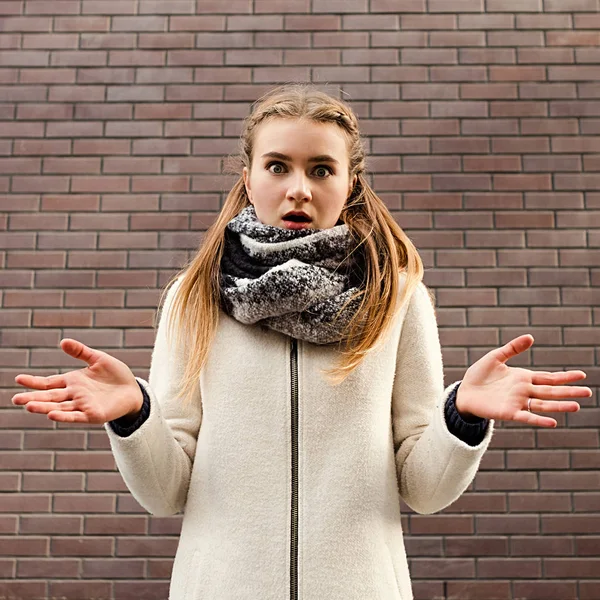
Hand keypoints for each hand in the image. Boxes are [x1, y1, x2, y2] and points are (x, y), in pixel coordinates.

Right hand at [11, 338, 142, 423]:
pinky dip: (64, 415)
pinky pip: (76, 416)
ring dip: (44, 407)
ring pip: (59, 407)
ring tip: (29, 406)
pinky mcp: (93, 415)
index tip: (18, 379)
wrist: (133, 390)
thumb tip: (63, 342)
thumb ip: (81, 352)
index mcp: (73, 381)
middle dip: (33, 398)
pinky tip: (52, 414)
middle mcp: (74, 395)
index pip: (49, 382)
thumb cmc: (116, 375)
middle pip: (50, 397)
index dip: (34, 382)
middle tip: (16, 399)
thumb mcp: (98, 359)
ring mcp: (82, 405)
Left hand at [455, 334, 592, 427]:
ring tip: (576, 406)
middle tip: (588, 392)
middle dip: (569, 392)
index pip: (548, 378)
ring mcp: (518, 402)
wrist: (464, 392)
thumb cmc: (479, 375)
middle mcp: (524, 391)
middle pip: (551, 392)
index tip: (582, 375)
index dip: (564, 377)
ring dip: (559, 406)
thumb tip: (530, 337)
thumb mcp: (495, 357)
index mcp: (523, 378)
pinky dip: (540, 419)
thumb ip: (512, 348)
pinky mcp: (508, 412)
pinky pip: (527, 417)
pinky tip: (553, 422)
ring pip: (543, 405)